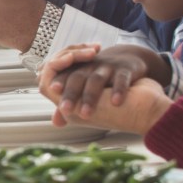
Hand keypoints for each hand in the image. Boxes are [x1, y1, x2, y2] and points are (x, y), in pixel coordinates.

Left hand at [38, 43, 173, 133]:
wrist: (129, 59)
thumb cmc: (101, 77)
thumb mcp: (85, 86)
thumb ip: (70, 103)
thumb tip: (56, 123)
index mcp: (78, 69)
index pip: (64, 75)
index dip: (58, 82)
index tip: (53, 93)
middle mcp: (90, 67)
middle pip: (77, 78)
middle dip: (71, 93)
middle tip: (66, 109)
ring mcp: (107, 67)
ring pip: (96, 79)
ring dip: (90, 96)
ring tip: (86, 114)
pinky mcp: (125, 69)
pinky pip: (121, 79)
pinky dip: (118, 90)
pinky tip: (116, 103)